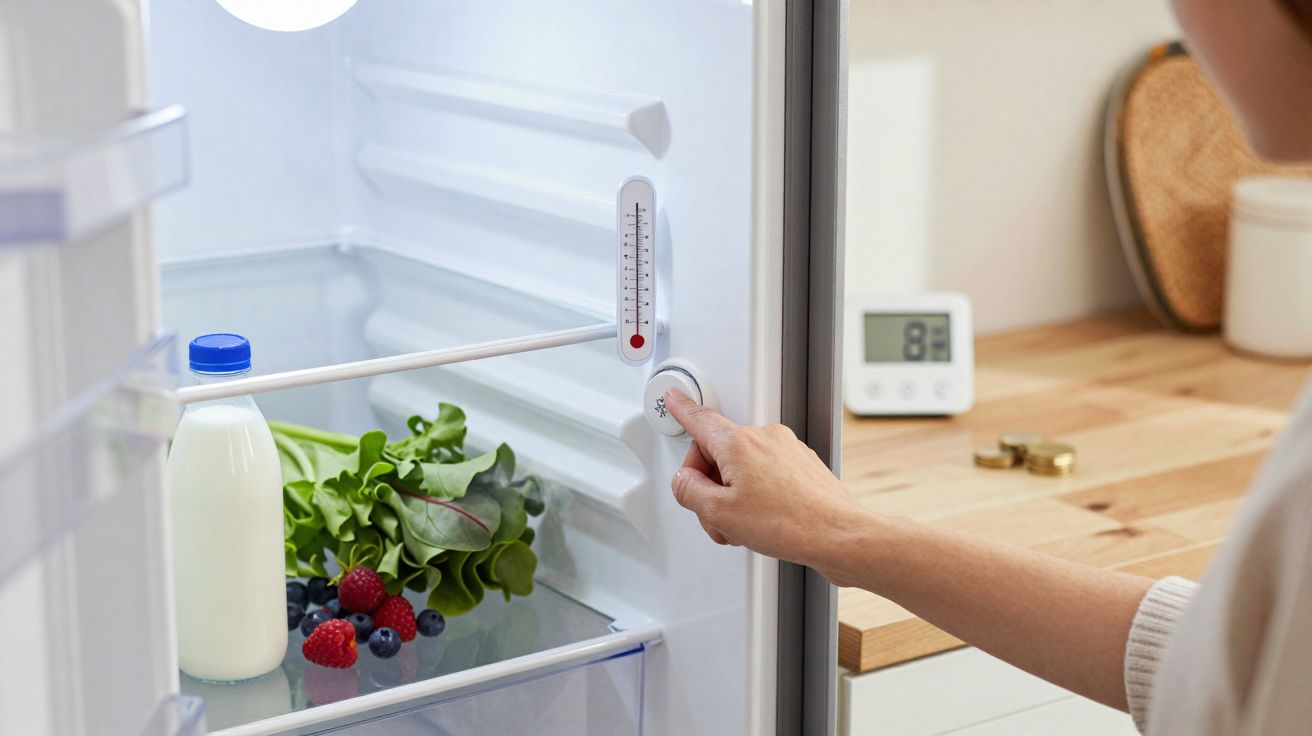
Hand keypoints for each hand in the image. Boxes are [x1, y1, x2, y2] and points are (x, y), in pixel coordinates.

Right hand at [663, 388, 866, 581]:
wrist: (838, 534)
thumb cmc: (790, 523)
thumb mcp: (720, 514)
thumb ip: (689, 492)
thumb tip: (684, 481)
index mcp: (738, 443)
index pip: (699, 420)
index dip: (681, 410)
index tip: (673, 399)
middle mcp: (764, 437)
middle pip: (718, 453)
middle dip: (710, 485)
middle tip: (715, 517)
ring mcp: (786, 448)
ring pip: (742, 467)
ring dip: (734, 495)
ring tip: (744, 526)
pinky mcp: (801, 463)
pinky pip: (766, 472)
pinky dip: (757, 494)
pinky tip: (764, 521)